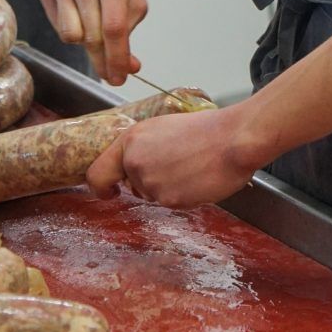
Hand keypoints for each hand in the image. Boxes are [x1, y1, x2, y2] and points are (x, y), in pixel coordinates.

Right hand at [37, 0, 146, 83]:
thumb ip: (131, 32)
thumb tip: (129, 68)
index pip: (113, 28)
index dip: (117, 57)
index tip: (121, 77)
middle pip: (92, 36)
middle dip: (104, 60)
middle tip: (113, 74)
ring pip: (71, 36)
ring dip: (86, 44)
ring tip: (96, 31)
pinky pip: (59, 27)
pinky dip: (73, 30)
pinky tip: (81, 15)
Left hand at [85, 107, 260, 208]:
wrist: (234, 139)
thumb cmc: (207, 129)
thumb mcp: (163, 128)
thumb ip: (143, 147)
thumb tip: (134, 165)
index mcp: (131, 140)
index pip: (97, 173)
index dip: (100, 186)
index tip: (109, 191)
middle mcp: (134, 162)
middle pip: (132, 186)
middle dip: (148, 183)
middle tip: (175, 168)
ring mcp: (151, 183)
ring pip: (153, 195)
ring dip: (169, 188)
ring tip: (191, 167)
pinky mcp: (169, 199)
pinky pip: (172, 203)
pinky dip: (185, 196)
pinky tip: (199, 178)